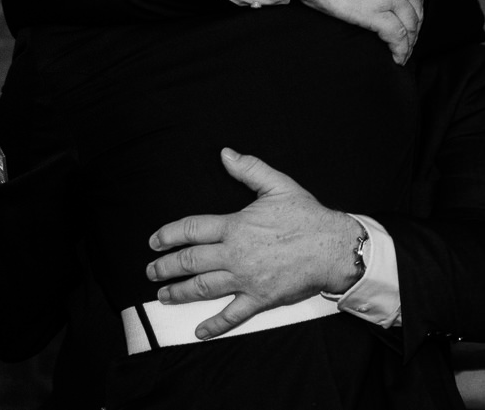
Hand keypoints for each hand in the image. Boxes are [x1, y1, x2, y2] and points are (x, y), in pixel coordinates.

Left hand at [146, 148, 362, 339]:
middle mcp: (235, 254)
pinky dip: (214, 325)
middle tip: (151, 271)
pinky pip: (232, 315)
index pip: (191, 230)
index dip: (168, 235)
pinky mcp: (260, 298)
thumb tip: (225, 154)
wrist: (334, 247)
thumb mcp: (278, 184)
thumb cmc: (307, 216)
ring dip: (179, 293)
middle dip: (166, 267)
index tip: (154, 242)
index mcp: (235, 226)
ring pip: (203, 288)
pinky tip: (199, 331)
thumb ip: (249, 169)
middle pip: (190, 261)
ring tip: (163, 295)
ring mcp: (245, 279)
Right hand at [289, 0, 424, 64]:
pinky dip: (401, 50)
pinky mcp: (376, 15)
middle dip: (415, 27)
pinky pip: (397, 37)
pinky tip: (397, 58)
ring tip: (402, 53)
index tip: (408, 18)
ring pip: (410, 25)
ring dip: (409, 42)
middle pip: (417, 9)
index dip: (415, 7)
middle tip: (407, 39)